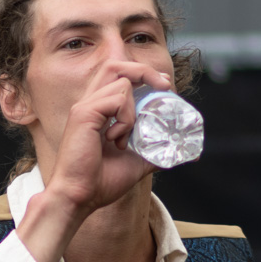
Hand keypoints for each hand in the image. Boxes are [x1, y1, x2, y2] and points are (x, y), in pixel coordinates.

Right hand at [16, 61, 172, 261]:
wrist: (80, 196)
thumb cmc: (100, 182)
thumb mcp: (136, 162)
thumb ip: (154, 152)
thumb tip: (180, 154)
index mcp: (98, 110)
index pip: (119, 76)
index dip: (143, 74)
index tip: (164, 86)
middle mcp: (89, 103)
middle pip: (116, 65)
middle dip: (144, 71)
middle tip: (165, 87)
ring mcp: (85, 106)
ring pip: (122, 82)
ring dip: (134, 108)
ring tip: (126, 136)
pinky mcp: (84, 113)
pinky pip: (117, 99)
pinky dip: (126, 118)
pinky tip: (117, 139)